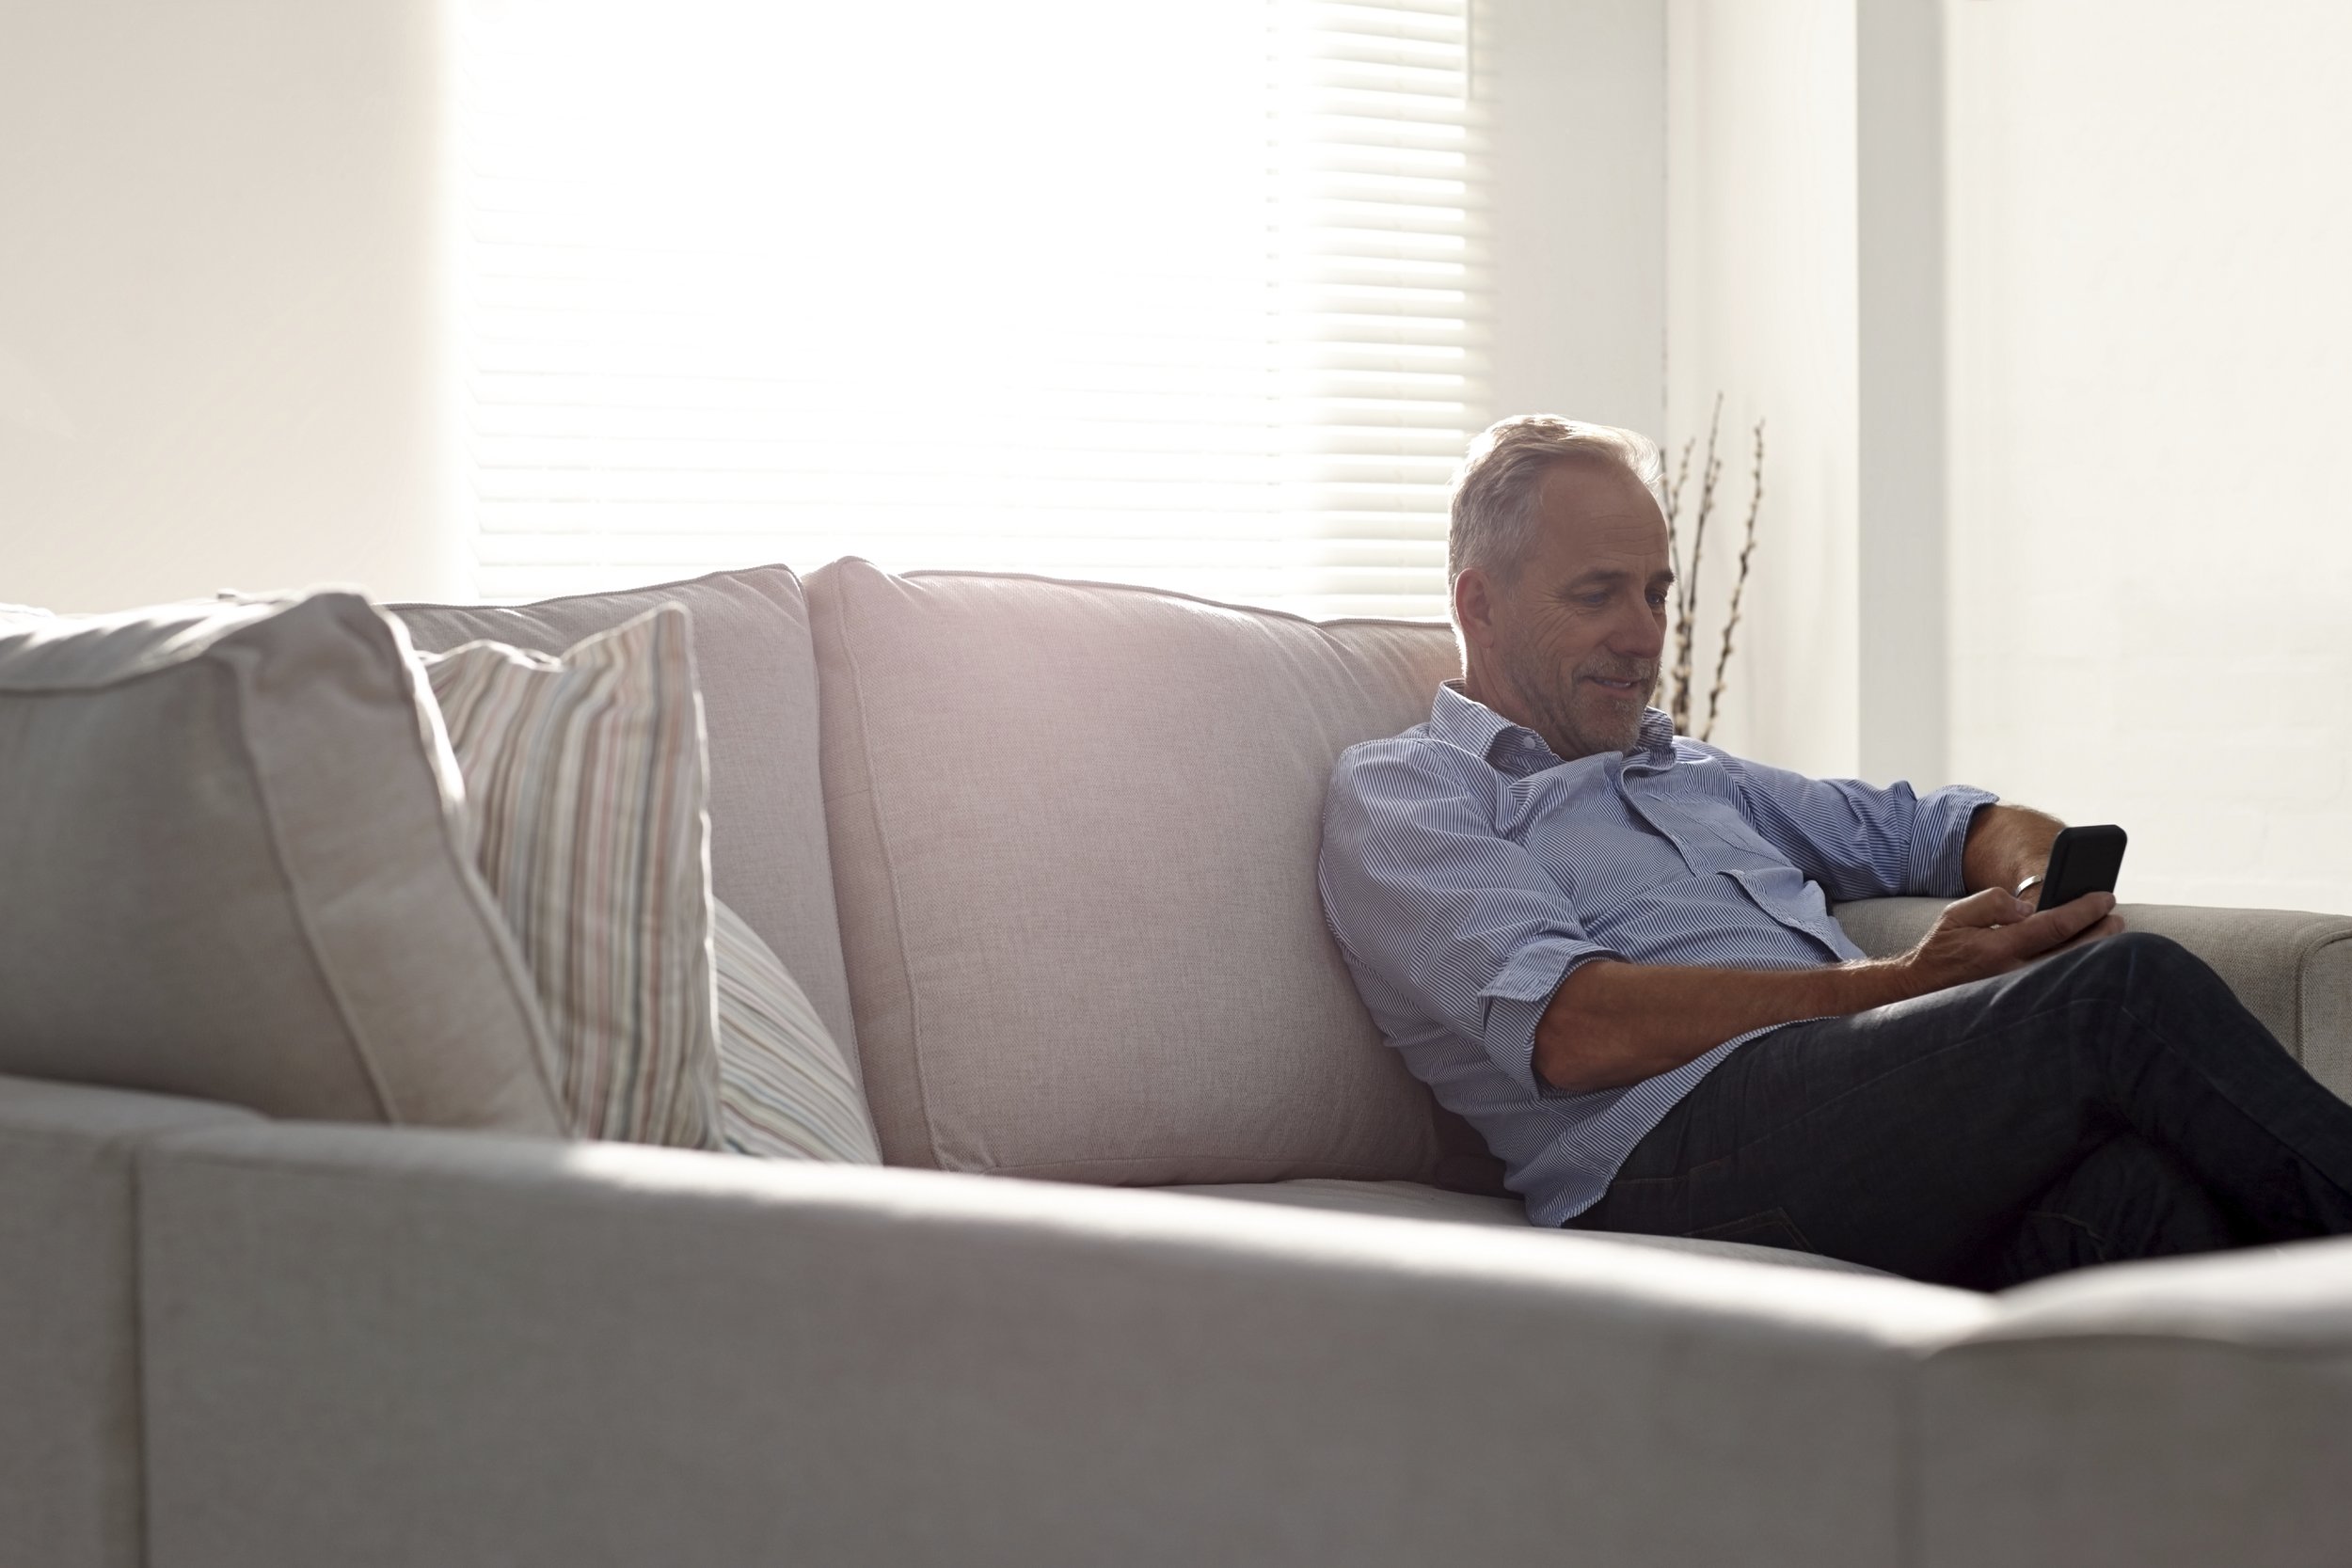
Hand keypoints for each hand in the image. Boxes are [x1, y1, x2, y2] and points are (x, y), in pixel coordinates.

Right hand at [1897, 886, 2122, 996]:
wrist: (1923, 990)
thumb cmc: (1941, 949)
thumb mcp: (1955, 915)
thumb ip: (1990, 902)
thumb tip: (2027, 906)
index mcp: (1998, 948)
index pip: (2054, 925)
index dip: (2085, 909)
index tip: (2106, 897)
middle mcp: (2015, 973)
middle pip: (2075, 953)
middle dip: (2102, 933)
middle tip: (2117, 917)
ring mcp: (2022, 991)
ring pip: (2073, 971)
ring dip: (2097, 953)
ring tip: (2111, 935)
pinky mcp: (2025, 1001)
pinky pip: (2063, 982)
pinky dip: (2081, 967)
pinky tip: (2091, 956)